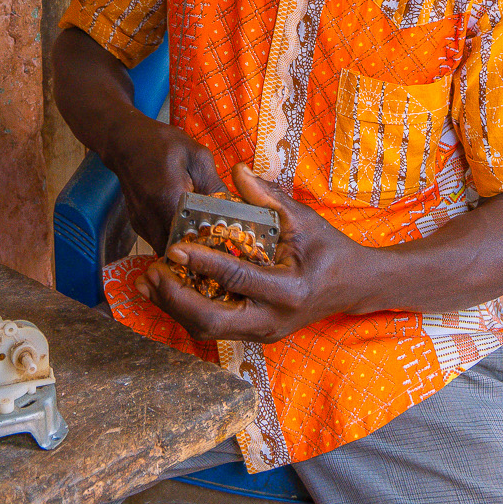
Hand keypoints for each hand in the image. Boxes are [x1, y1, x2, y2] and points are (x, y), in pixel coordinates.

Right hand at [101, 117, 222, 253]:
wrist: (126, 142)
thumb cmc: (163, 144)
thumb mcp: (197, 158)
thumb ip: (215, 186)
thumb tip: (235, 211)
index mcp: (167, 199)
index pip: (191, 238)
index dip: (210, 244)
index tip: (225, 240)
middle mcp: (150, 218)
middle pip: (179, 252)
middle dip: (199, 250)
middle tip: (217, 241)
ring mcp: (142, 224)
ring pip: (168, 250)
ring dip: (186, 247)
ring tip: (203, 236)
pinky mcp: (138, 225)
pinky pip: (160, 241)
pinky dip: (174, 239)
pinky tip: (186, 227)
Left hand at [141, 165, 384, 343]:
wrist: (355, 286)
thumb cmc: (330, 250)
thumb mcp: (304, 219)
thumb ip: (268, 197)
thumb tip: (237, 169)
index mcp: (288, 290)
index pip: (237, 277)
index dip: (204, 263)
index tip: (176, 248)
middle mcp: (272, 320)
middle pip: (211, 321)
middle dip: (175, 299)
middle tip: (150, 273)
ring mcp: (263, 332)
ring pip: (207, 330)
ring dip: (174, 307)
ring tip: (147, 281)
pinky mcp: (255, 334)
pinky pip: (214, 327)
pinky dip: (188, 310)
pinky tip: (168, 290)